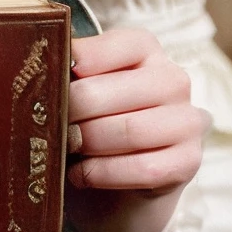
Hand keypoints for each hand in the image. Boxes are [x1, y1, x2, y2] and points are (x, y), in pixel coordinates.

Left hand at [63, 26, 210, 231]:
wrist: (117, 187)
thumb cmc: (91, 124)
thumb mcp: (82, 92)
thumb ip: (69, 72)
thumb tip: (42, 64)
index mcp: (146, 51)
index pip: (120, 44)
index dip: (82, 59)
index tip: (52, 74)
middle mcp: (173, 80)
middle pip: (115, 89)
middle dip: (74, 109)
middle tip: (47, 122)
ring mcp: (187, 122)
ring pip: (129, 130)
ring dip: (87, 142)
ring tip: (63, 148)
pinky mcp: (188, 162)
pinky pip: (144, 168)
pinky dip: (103, 173)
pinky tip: (81, 174)